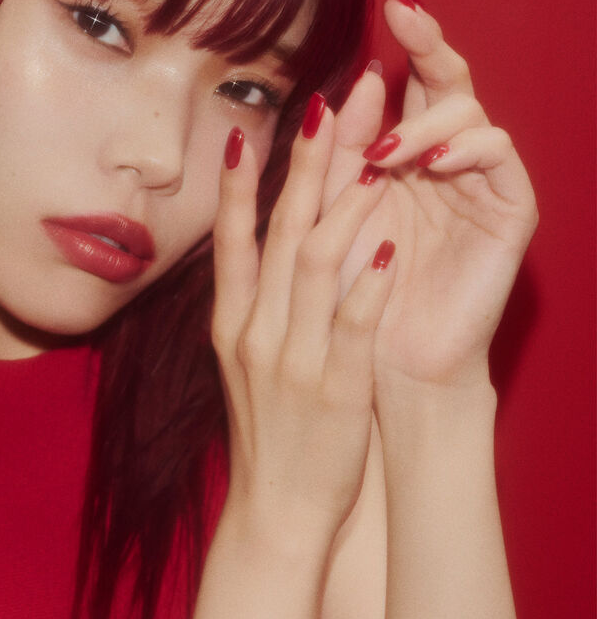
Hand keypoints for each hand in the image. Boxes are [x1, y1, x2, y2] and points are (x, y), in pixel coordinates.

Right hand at [211, 106, 395, 545]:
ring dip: (344, 207)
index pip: (232, 239)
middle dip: (303, 166)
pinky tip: (387, 245)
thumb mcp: (242, 361)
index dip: (237, 184)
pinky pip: (351, 324)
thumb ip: (251, 302)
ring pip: (315, 265)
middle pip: (280, 233)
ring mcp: (291, 358)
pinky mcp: (334, 388)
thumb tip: (257, 245)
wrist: (276, 511)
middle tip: (326, 107)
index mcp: (231, 322)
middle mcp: (254, 330)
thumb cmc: (268, 431)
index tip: (244, 132)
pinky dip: (367, 283)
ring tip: (373, 157)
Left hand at [327, 0, 537, 391]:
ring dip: (429, 118)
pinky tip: (432, 162)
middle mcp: (442, 160)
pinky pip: (501, 158)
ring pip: (472, 115)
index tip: (393, 3)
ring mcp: (477, 184)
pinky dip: (468, 149)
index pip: (410, 86)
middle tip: (408, 15)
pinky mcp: (506, 213)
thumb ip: (343, 150)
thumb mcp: (334, 205)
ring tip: (388, 151)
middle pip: (450, 85)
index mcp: (400, 154)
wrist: (376, 357)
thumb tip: (359, 80)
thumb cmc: (347, 286)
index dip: (411, 43)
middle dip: (432, 46)